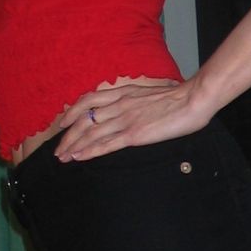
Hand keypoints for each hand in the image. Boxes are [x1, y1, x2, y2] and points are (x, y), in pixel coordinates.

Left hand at [54, 78, 209, 160]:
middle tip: (58, 149)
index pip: (89, 100)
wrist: (192, 99)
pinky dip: (89, 151)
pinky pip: (106, 144)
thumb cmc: (178, 96)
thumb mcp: (149, 93)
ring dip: (73, 146)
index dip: (72, 112)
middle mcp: (119, 105)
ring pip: (90, 133)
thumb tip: (131, 106)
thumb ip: (135, 100)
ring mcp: (125, 120)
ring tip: (63, 158)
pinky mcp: (134, 134)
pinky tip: (79, 157)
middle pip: (84, 119)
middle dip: (67, 135)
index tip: (63, 123)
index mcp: (123, 93)